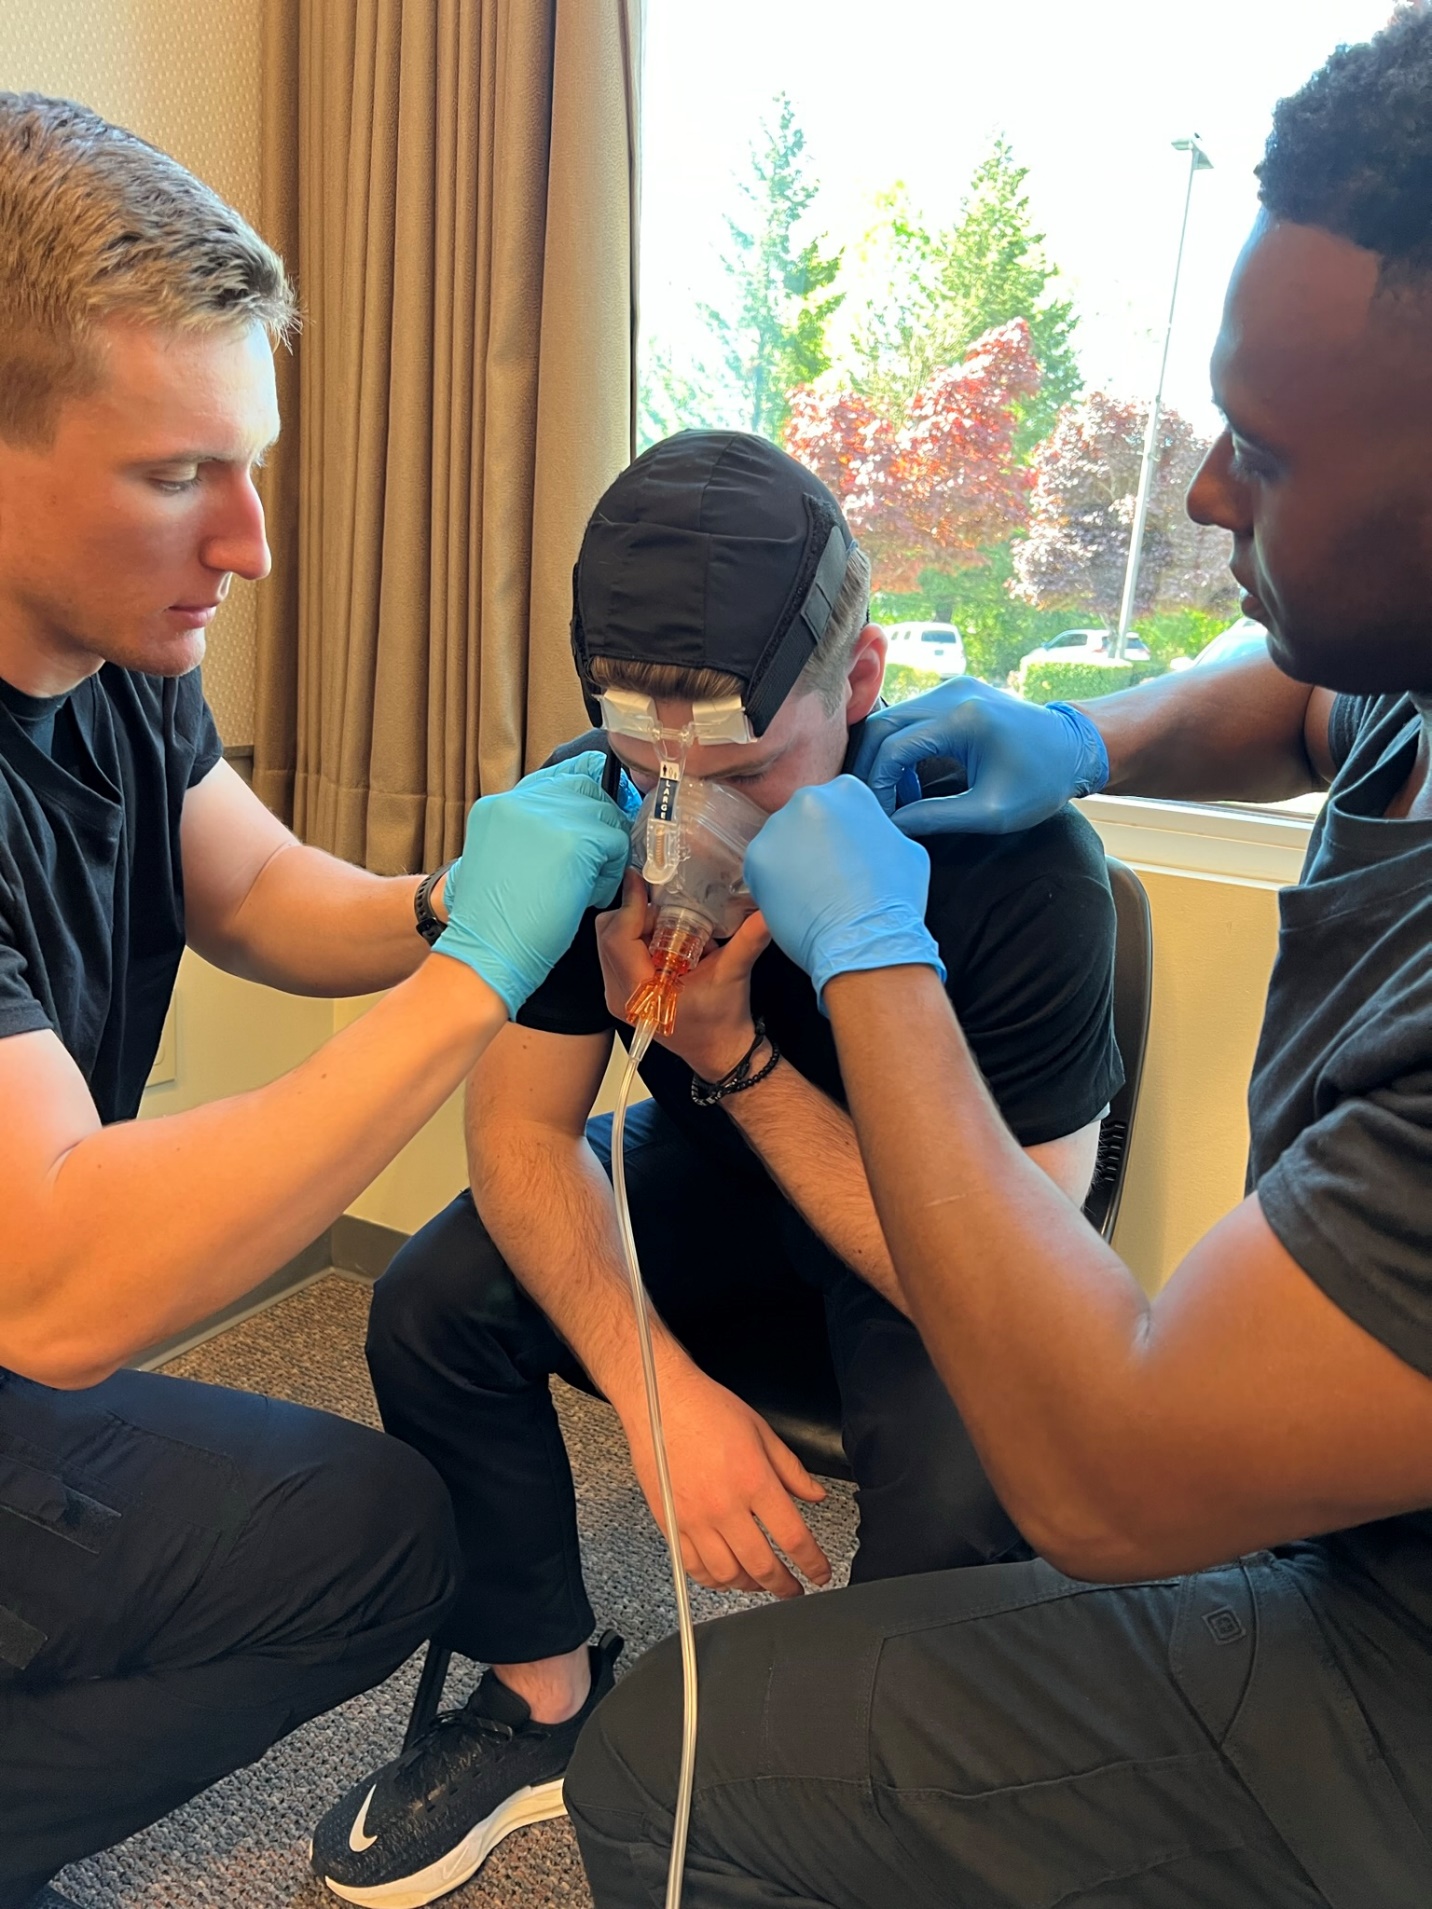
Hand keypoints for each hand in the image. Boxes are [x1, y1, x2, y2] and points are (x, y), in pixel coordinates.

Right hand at [434, 753, 630, 1013]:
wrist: (483, 953)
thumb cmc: (491, 923)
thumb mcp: (498, 860)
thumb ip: (530, 834)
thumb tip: (573, 824)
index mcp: (499, 806)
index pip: (556, 778)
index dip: (581, 799)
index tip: (590, 823)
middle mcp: (521, 802)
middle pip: (585, 790)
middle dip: (598, 824)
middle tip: (594, 861)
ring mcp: (547, 818)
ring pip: (604, 815)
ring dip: (605, 851)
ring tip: (587, 885)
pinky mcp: (574, 841)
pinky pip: (614, 843)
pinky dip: (609, 873)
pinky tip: (590, 895)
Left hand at [595, 869, 771, 1078]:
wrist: (719, 1049)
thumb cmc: (721, 1020)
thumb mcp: (733, 973)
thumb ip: (747, 939)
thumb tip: (766, 910)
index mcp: (641, 993)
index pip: (619, 938)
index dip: (630, 906)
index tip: (641, 881)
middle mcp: (620, 995)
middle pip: (607, 934)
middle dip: (634, 913)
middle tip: (664, 908)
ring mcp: (616, 995)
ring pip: (607, 941)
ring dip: (633, 924)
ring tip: (665, 924)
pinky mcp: (620, 992)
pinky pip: (614, 952)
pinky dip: (633, 937)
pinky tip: (660, 939)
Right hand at [619, 1353, 830, 1596]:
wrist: (659, 1401)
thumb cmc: (707, 1409)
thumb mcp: (762, 1432)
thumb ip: (791, 1471)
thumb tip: (815, 1495)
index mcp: (754, 1481)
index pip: (793, 1537)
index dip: (813, 1563)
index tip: (821, 1573)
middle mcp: (725, 1506)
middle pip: (762, 1565)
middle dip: (785, 1586)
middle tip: (795, 1590)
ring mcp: (694, 1519)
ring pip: (727, 1574)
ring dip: (750, 1586)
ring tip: (761, 1583)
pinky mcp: (670, 1524)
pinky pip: (693, 1567)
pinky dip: (713, 1580)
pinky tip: (725, 1576)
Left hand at [744, 777, 944, 1007]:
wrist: (865, 939)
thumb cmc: (892, 901)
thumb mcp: (907, 849)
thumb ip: (881, 831)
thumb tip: (873, 836)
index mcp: (847, 792)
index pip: (836, 805)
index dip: (840, 834)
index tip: (843, 854)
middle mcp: (808, 799)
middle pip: (804, 819)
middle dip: (812, 843)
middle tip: (827, 875)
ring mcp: (778, 827)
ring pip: (780, 842)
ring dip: (791, 862)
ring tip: (812, 893)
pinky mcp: (756, 857)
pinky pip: (762, 868)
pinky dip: (773, 884)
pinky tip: (796, 902)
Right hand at [852, 678, 1108, 836]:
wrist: (1076, 748)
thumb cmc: (1042, 783)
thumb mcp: (991, 812)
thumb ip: (936, 818)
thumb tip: (891, 826)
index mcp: (963, 718)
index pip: (893, 747)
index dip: (877, 785)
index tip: (879, 818)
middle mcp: (952, 693)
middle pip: (881, 725)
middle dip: (870, 769)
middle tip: (873, 807)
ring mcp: (952, 687)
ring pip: (890, 719)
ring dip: (883, 759)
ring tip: (895, 799)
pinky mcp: (954, 692)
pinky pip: (909, 717)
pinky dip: (899, 748)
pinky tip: (910, 781)